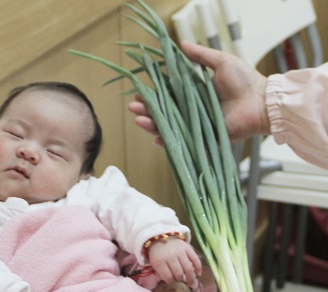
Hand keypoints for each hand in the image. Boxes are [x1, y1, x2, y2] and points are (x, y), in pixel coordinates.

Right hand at [128, 41, 269, 142]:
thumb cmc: (245, 81)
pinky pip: (182, 144)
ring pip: (167, 128)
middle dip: (145, 111)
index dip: (150, 96)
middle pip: (161, 113)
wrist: (262, 102)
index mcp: (192, 94)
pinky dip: (168, 143)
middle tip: (133, 107)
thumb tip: (181, 44)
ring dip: (150, 125)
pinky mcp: (202, 140)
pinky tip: (156, 137)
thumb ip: (200, 55)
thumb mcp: (222, 62)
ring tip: (139, 120)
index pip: (164, 96)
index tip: (137, 93)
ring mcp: (195, 127)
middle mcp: (190, 111)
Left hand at [148, 238, 201, 286]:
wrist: (160, 238)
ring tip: (190, 282)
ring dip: (190, 277)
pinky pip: (195, 259)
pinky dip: (198, 268)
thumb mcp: (155, 263)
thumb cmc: (158, 254)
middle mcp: (170, 256)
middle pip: (178, 273)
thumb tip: (173, 282)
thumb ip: (162, 273)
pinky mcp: (187, 248)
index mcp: (160, 261)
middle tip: (180, 280)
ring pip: (187, 268)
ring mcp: (180, 251)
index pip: (167, 276)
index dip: (170, 281)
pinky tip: (198, 274)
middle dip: (180, 279)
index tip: (171, 281)